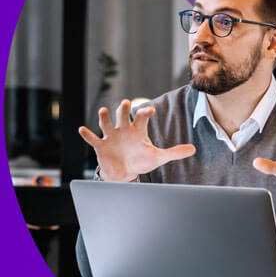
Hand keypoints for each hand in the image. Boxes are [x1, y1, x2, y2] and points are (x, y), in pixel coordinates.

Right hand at [77, 99, 194, 181]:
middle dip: (122, 109)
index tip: (150, 110)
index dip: (145, 112)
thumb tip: (193, 149)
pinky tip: (82, 129)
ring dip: (104, 118)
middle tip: (124, 103)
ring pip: (106, 124)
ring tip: (103, 111)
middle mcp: (123, 130)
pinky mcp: (101, 146)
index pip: (141, 117)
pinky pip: (92, 139)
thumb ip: (175, 152)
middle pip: (122, 116)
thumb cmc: (141, 161)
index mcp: (137, 130)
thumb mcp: (158, 157)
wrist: (125, 174)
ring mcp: (111, 137)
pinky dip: (87, 134)